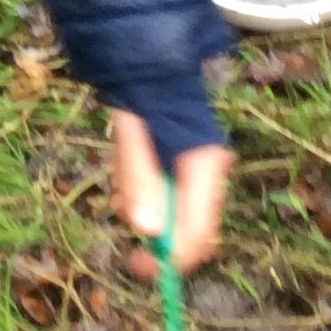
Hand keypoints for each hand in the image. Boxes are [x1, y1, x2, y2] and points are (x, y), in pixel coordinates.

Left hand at [110, 109, 232, 277]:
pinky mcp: (181, 171)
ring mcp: (197, 175)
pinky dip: (138, 189)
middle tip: (128, 238)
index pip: (200, 231)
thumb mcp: (132, 133)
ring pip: (169, 215)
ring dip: (139, 202)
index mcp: (205, 167)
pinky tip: (128, 162)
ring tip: (122, 166)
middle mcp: (208, 176)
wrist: (146, 65)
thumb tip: (147, 232)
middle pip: (188, 230)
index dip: (174, 257)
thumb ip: (139, 178)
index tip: (142, 266)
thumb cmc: (141, 93)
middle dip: (154, 234)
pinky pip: (160, 197)